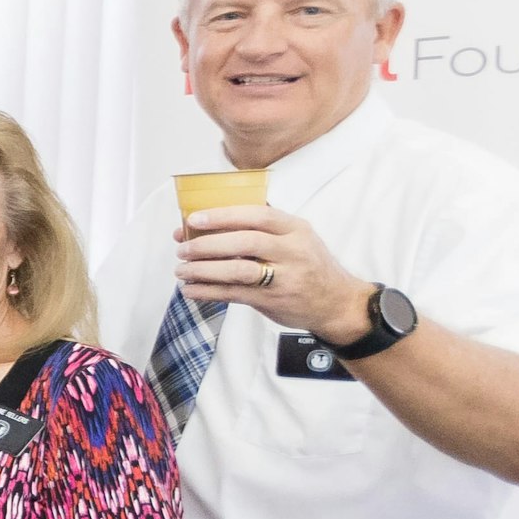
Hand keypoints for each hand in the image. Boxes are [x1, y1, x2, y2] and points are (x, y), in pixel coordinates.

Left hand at [176, 205, 370, 339]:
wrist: (337, 303)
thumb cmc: (308, 265)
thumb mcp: (296, 238)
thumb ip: (261, 227)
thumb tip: (208, 220)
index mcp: (295, 229)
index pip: (257, 215)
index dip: (223, 215)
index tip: (194, 219)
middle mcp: (293, 251)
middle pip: (245, 242)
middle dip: (207, 245)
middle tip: (183, 249)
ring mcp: (285, 277)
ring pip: (238, 270)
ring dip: (203, 270)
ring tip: (182, 271)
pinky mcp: (274, 300)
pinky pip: (235, 294)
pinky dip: (208, 292)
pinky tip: (191, 290)